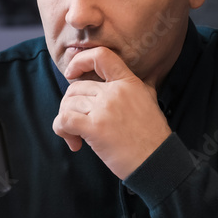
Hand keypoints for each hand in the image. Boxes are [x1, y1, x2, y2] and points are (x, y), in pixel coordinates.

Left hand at [53, 47, 171, 178]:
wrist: (157, 162)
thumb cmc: (152, 136)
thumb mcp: (151, 100)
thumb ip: (145, 84)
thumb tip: (154, 69)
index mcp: (129, 82)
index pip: (100, 55)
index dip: (79, 61)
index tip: (71, 74)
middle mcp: (116, 92)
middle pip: (76, 87)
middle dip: (70, 106)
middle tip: (78, 124)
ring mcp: (105, 109)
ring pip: (68, 104)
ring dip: (66, 121)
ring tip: (78, 137)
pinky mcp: (95, 128)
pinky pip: (64, 120)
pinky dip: (61, 130)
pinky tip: (74, 142)